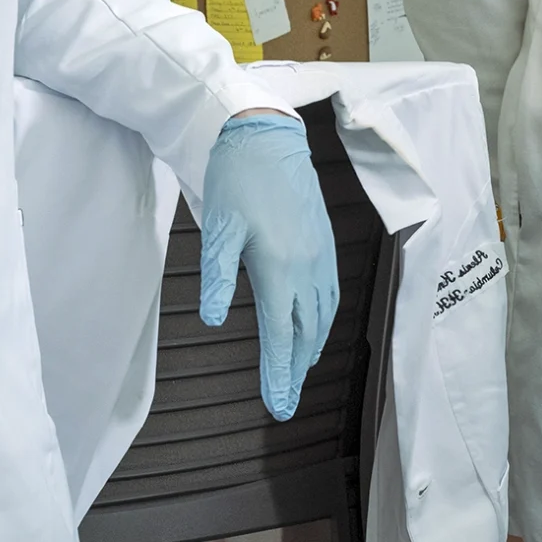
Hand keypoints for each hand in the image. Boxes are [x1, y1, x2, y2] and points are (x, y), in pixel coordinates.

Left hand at [199, 112, 339, 419]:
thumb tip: (212, 321)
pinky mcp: (324, 241)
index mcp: (280, 267)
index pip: (281, 335)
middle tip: (286, 402)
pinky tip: (315, 324)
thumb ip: (217, 277)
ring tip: (300, 370)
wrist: (267, 135)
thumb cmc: (238, 179)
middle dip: (295, 371)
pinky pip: (330, 293)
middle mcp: (308, 266)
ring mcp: (321, 254)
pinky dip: (324, 319)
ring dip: (311, 346)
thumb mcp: (218, 228)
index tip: (277, 406)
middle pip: (306, 332)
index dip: (278, 373)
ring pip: (323, 314)